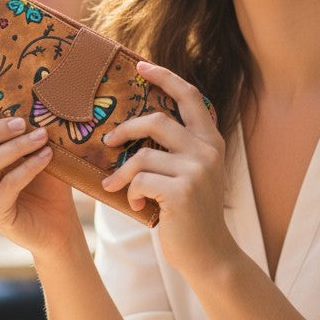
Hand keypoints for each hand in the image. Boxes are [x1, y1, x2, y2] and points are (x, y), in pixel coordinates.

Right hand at [0, 97, 79, 256]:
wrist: (59, 226)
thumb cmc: (47, 185)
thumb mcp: (34, 152)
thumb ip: (25, 131)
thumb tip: (31, 97)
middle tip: (22, 121)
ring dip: (16, 146)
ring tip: (41, 136)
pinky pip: (7, 185)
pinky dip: (28, 167)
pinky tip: (46, 157)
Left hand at [101, 62, 236, 279]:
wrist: (208, 253)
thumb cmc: (190, 213)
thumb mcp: (191, 174)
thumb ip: (176, 149)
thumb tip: (135, 127)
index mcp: (211, 141)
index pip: (189, 96)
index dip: (165, 77)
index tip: (142, 66)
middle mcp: (207, 151)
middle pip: (156, 120)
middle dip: (126, 129)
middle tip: (109, 141)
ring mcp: (197, 170)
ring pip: (142, 155)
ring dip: (122, 173)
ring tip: (114, 186)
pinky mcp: (182, 191)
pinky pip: (140, 180)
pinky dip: (131, 192)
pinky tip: (136, 204)